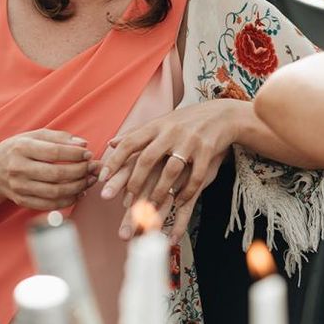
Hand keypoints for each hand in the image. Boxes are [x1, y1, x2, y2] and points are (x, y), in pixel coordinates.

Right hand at [0, 129, 97, 209]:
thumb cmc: (17, 149)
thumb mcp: (32, 136)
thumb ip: (58, 137)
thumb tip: (82, 143)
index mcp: (21, 148)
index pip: (54, 152)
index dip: (75, 154)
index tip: (88, 154)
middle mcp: (18, 168)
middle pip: (56, 174)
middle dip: (80, 172)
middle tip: (93, 168)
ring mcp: (20, 187)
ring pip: (55, 192)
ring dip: (78, 187)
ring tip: (89, 180)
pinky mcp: (22, 201)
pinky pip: (50, 205)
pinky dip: (68, 200)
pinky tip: (78, 192)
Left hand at [98, 100, 245, 240]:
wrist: (221, 114)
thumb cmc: (184, 122)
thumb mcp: (159, 124)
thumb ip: (136, 135)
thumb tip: (110, 143)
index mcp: (155, 126)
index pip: (129, 143)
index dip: (115, 161)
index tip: (102, 179)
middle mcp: (170, 132)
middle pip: (147, 159)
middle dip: (134, 182)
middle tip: (126, 204)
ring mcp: (189, 141)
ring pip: (171, 170)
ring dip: (160, 191)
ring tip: (152, 209)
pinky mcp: (207, 151)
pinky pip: (196, 176)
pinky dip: (187, 191)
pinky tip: (180, 202)